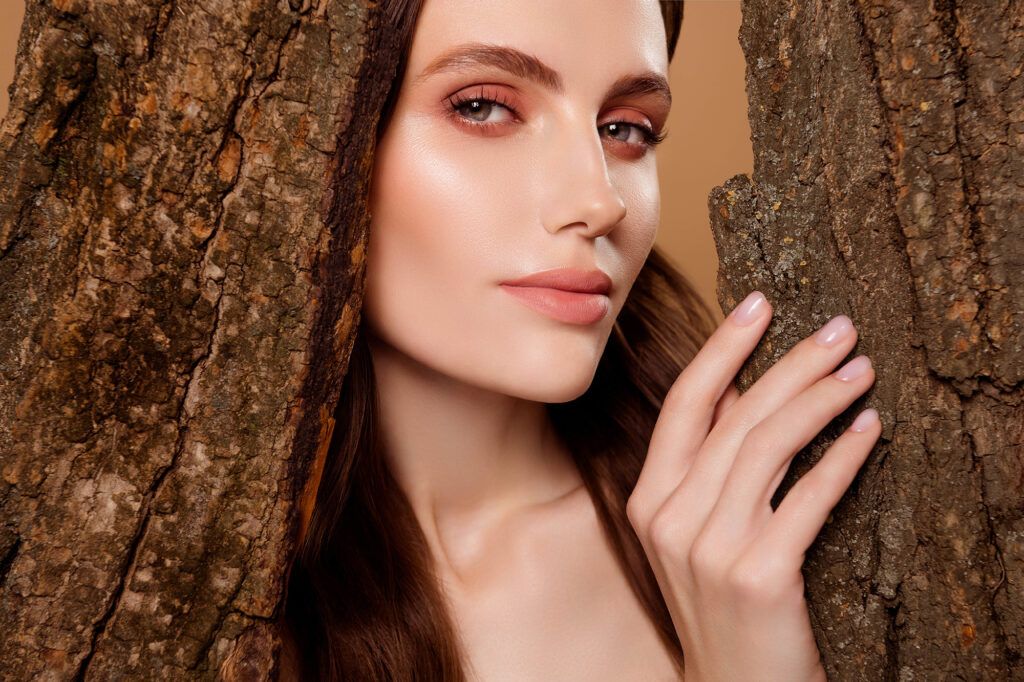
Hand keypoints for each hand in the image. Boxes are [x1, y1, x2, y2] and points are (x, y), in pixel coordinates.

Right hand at [626, 290, 880, 681]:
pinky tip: (869, 430)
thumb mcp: (699, 532)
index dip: (722, 349)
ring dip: (822, 401)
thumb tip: (750, 393)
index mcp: (649, 499)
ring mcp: (709, 548)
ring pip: (770, 449)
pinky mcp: (757, 576)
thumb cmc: (721, 604)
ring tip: (861, 371)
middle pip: (736, 419)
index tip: (758, 304)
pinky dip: (843, 459)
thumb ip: (714, 466)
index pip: (685, 406)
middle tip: (840, 330)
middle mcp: (670, 517)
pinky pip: (807, 500)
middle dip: (790, 365)